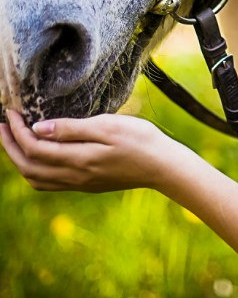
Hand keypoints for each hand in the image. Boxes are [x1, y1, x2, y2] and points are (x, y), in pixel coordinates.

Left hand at [0, 108, 180, 193]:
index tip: (11, 112)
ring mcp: (79, 184)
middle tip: (3, 125)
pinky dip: (34, 170)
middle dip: (10, 147)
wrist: (162, 166)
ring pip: (36, 179)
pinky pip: (49, 183)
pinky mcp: (86, 185)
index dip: (18, 131)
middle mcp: (74, 177)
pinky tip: (38, 155)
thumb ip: (72, 128)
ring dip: (19, 160)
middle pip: (28, 167)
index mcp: (78, 159)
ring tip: (14, 139)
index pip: (34, 148)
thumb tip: (38, 128)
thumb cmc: (140, 139)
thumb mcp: (108, 126)